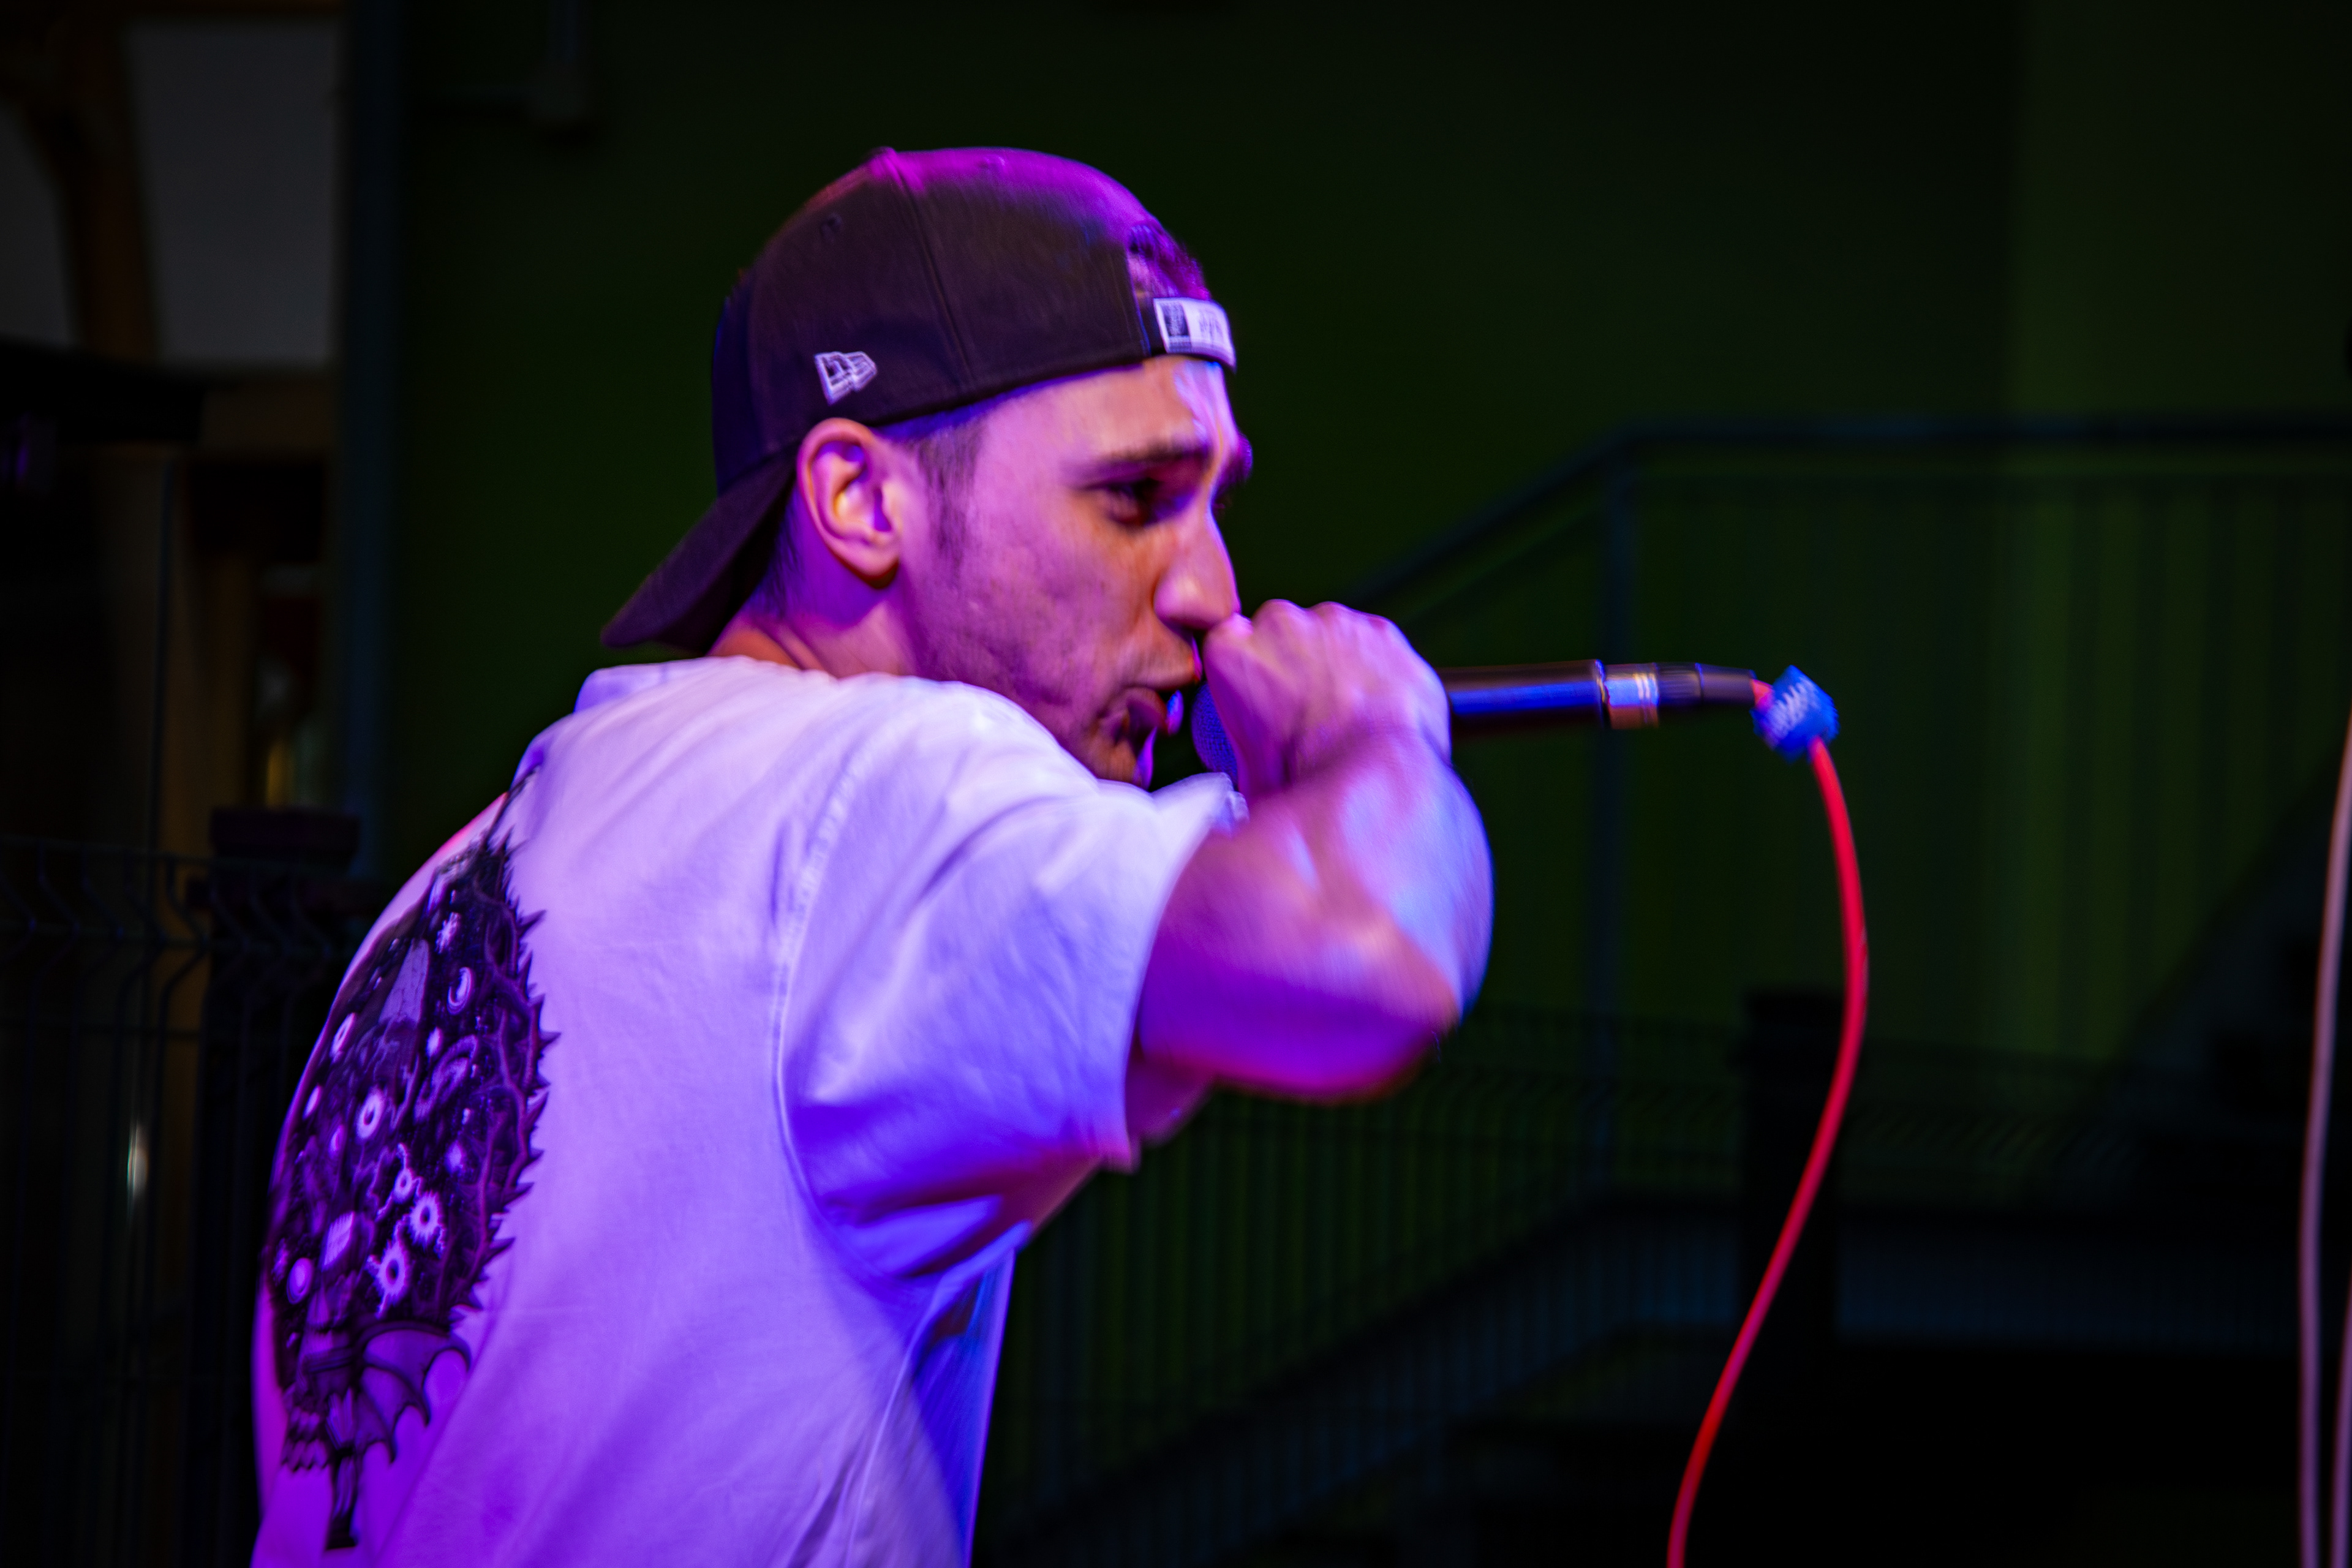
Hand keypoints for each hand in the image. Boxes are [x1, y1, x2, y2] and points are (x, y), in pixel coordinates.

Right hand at [1201, 602, 1448, 795]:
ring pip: (1329, 635)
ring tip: (1347, 713)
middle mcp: (1281, 626)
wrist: (1376, 773)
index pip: (1228, 646)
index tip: (1263, 698)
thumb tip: (1251, 781)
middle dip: (1292, 664)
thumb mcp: (1252, 777)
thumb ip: (1244, 756)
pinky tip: (1378, 704)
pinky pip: (1373, 643)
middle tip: (1307, 711)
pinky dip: (1376, 667)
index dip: (1250, 675)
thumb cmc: (1311, 777)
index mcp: (1234, 656)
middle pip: (1279, 634)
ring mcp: (1334, 623)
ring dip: (1335, 664)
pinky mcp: (1380, 630)